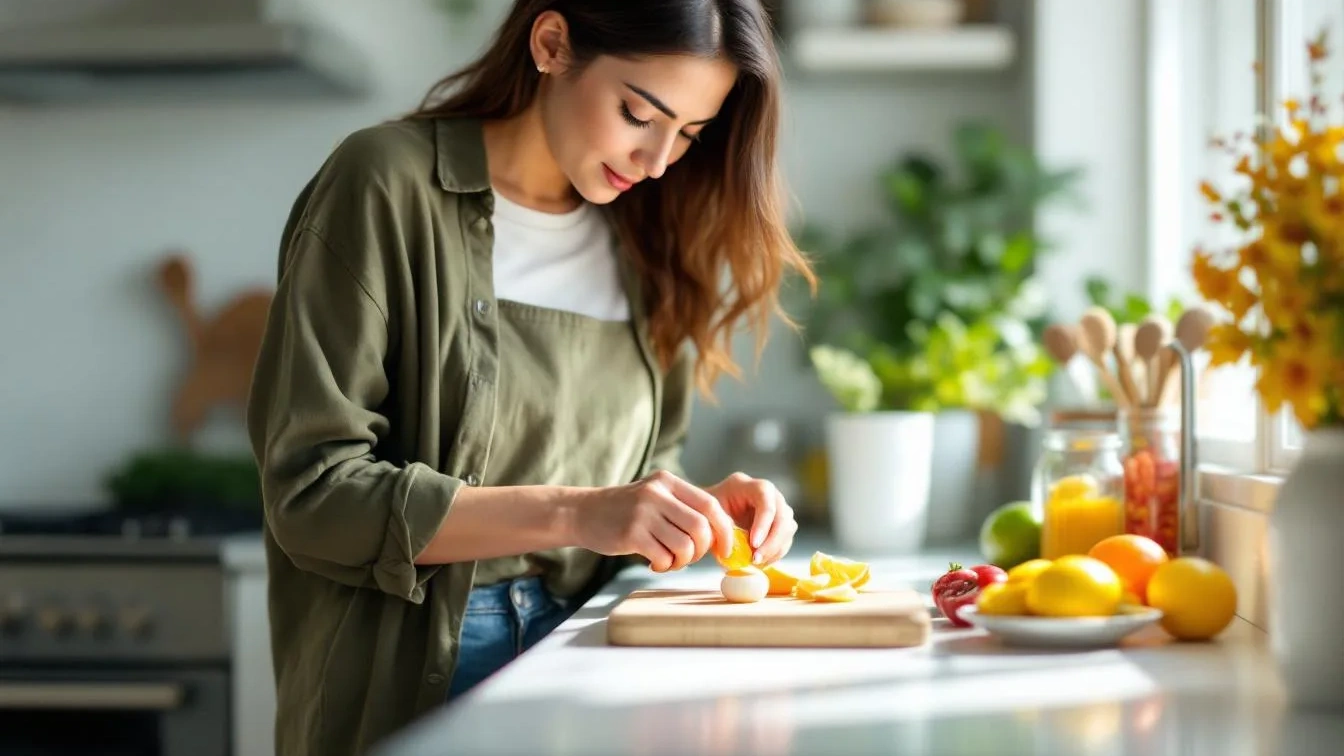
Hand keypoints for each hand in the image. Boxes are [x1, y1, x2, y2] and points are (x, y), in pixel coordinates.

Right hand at [571, 470, 735, 571]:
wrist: (583, 512)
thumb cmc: (626, 511)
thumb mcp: (654, 497)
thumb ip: (683, 508)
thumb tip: (722, 535)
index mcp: (668, 482)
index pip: (710, 505)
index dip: (724, 530)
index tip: (725, 549)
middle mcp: (657, 494)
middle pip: (701, 528)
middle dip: (702, 550)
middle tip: (690, 557)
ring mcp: (643, 513)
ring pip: (685, 546)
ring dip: (683, 561)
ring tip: (670, 560)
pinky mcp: (631, 534)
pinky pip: (664, 558)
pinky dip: (665, 567)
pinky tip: (654, 563)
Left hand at [704, 472, 797, 566]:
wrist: (709, 514)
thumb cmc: (706, 513)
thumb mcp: (709, 517)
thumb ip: (721, 530)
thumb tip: (735, 552)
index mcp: (745, 484)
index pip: (764, 497)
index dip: (763, 522)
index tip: (753, 544)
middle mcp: (766, 492)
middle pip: (782, 514)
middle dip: (772, 541)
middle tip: (756, 559)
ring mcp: (776, 507)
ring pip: (788, 527)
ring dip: (775, 548)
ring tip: (756, 562)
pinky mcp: (779, 523)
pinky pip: (785, 539)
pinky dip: (775, 553)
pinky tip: (760, 562)